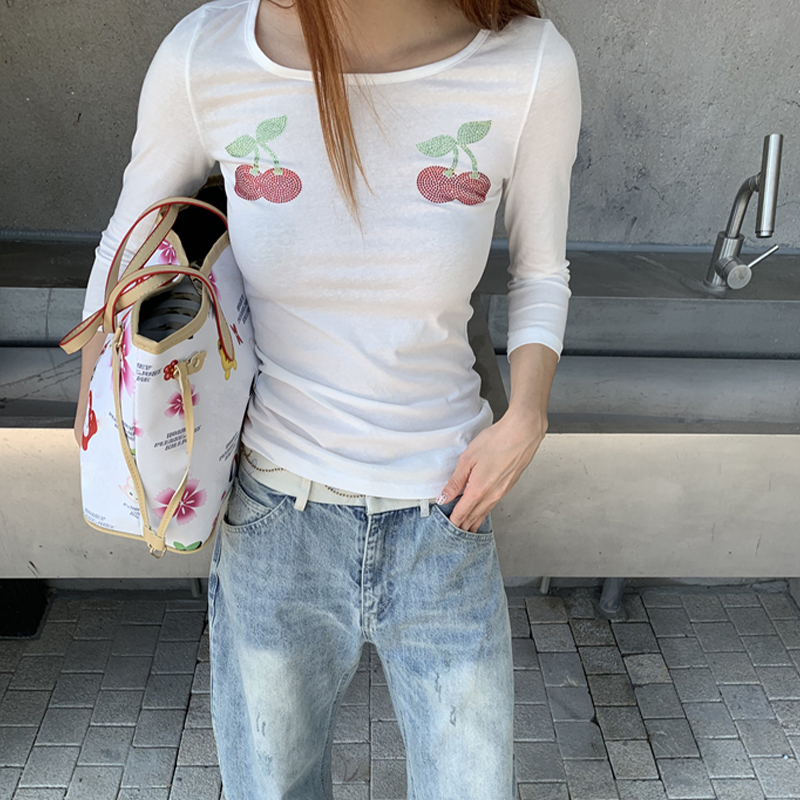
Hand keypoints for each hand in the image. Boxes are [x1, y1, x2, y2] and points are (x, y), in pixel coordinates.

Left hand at [437, 410, 547, 531]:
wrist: (522, 433)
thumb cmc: (496, 441)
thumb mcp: (468, 459)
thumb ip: (455, 481)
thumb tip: (444, 497)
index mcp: (478, 490)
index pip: (462, 513)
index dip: (452, 523)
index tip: (444, 530)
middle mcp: (492, 495)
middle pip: (474, 517)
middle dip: (462, 527)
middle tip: (453, 536)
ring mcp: (502, 492)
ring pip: (484, 512)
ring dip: (474, 522)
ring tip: (466, 529)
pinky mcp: (508, 486)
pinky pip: (493, 504)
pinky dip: (484, 512)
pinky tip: (481, 511)